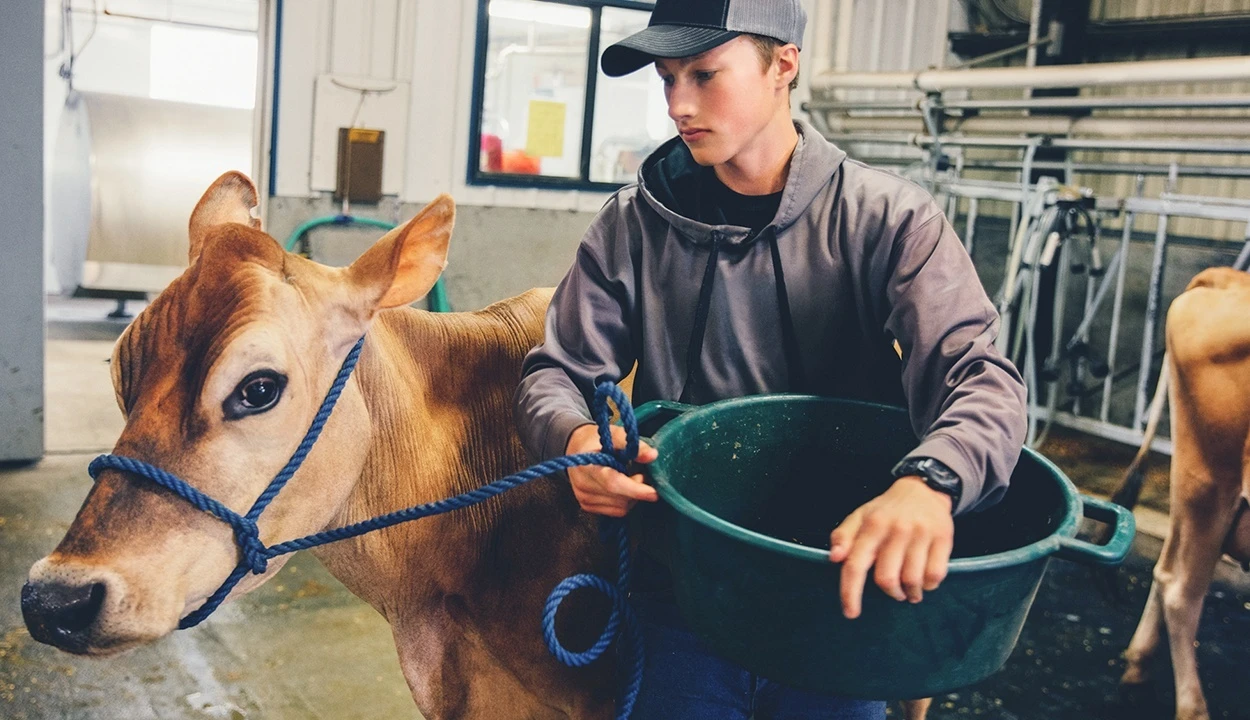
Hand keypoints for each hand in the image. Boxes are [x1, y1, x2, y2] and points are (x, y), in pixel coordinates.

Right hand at [565, 424, 657, 516]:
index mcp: (586, 465)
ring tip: (630, 478)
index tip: (654, 493)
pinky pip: (615, 511)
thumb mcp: (617, 435)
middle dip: (637, 490)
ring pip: (620, 507)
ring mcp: (583, 498)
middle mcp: (582, 484)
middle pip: (619, 498)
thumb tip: (652, 455)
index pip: (612, 483)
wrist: (577, 448)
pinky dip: (625, 502)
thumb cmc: (598, 440)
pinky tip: (623, 488)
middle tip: (642, 474)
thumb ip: (634, 446)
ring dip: (632, 497)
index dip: (634, 489)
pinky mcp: (586, 506)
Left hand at [828, 477, 954, 618]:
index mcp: (872, 525)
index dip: (850, 592)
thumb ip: (843, 536)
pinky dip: (928, 586)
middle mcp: (896, 529)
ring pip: (912, 580)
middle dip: (890, 593)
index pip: (855, 564)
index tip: (851, 613)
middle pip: (887, 578)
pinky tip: (924, 582)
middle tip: (894, 592)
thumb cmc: (886, 510)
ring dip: (910, 593)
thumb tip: (834, 558)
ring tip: (909, 591)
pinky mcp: (943, 538)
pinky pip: (935, 575)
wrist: (923, 490)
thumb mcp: (860, 516)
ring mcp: (921, 533)